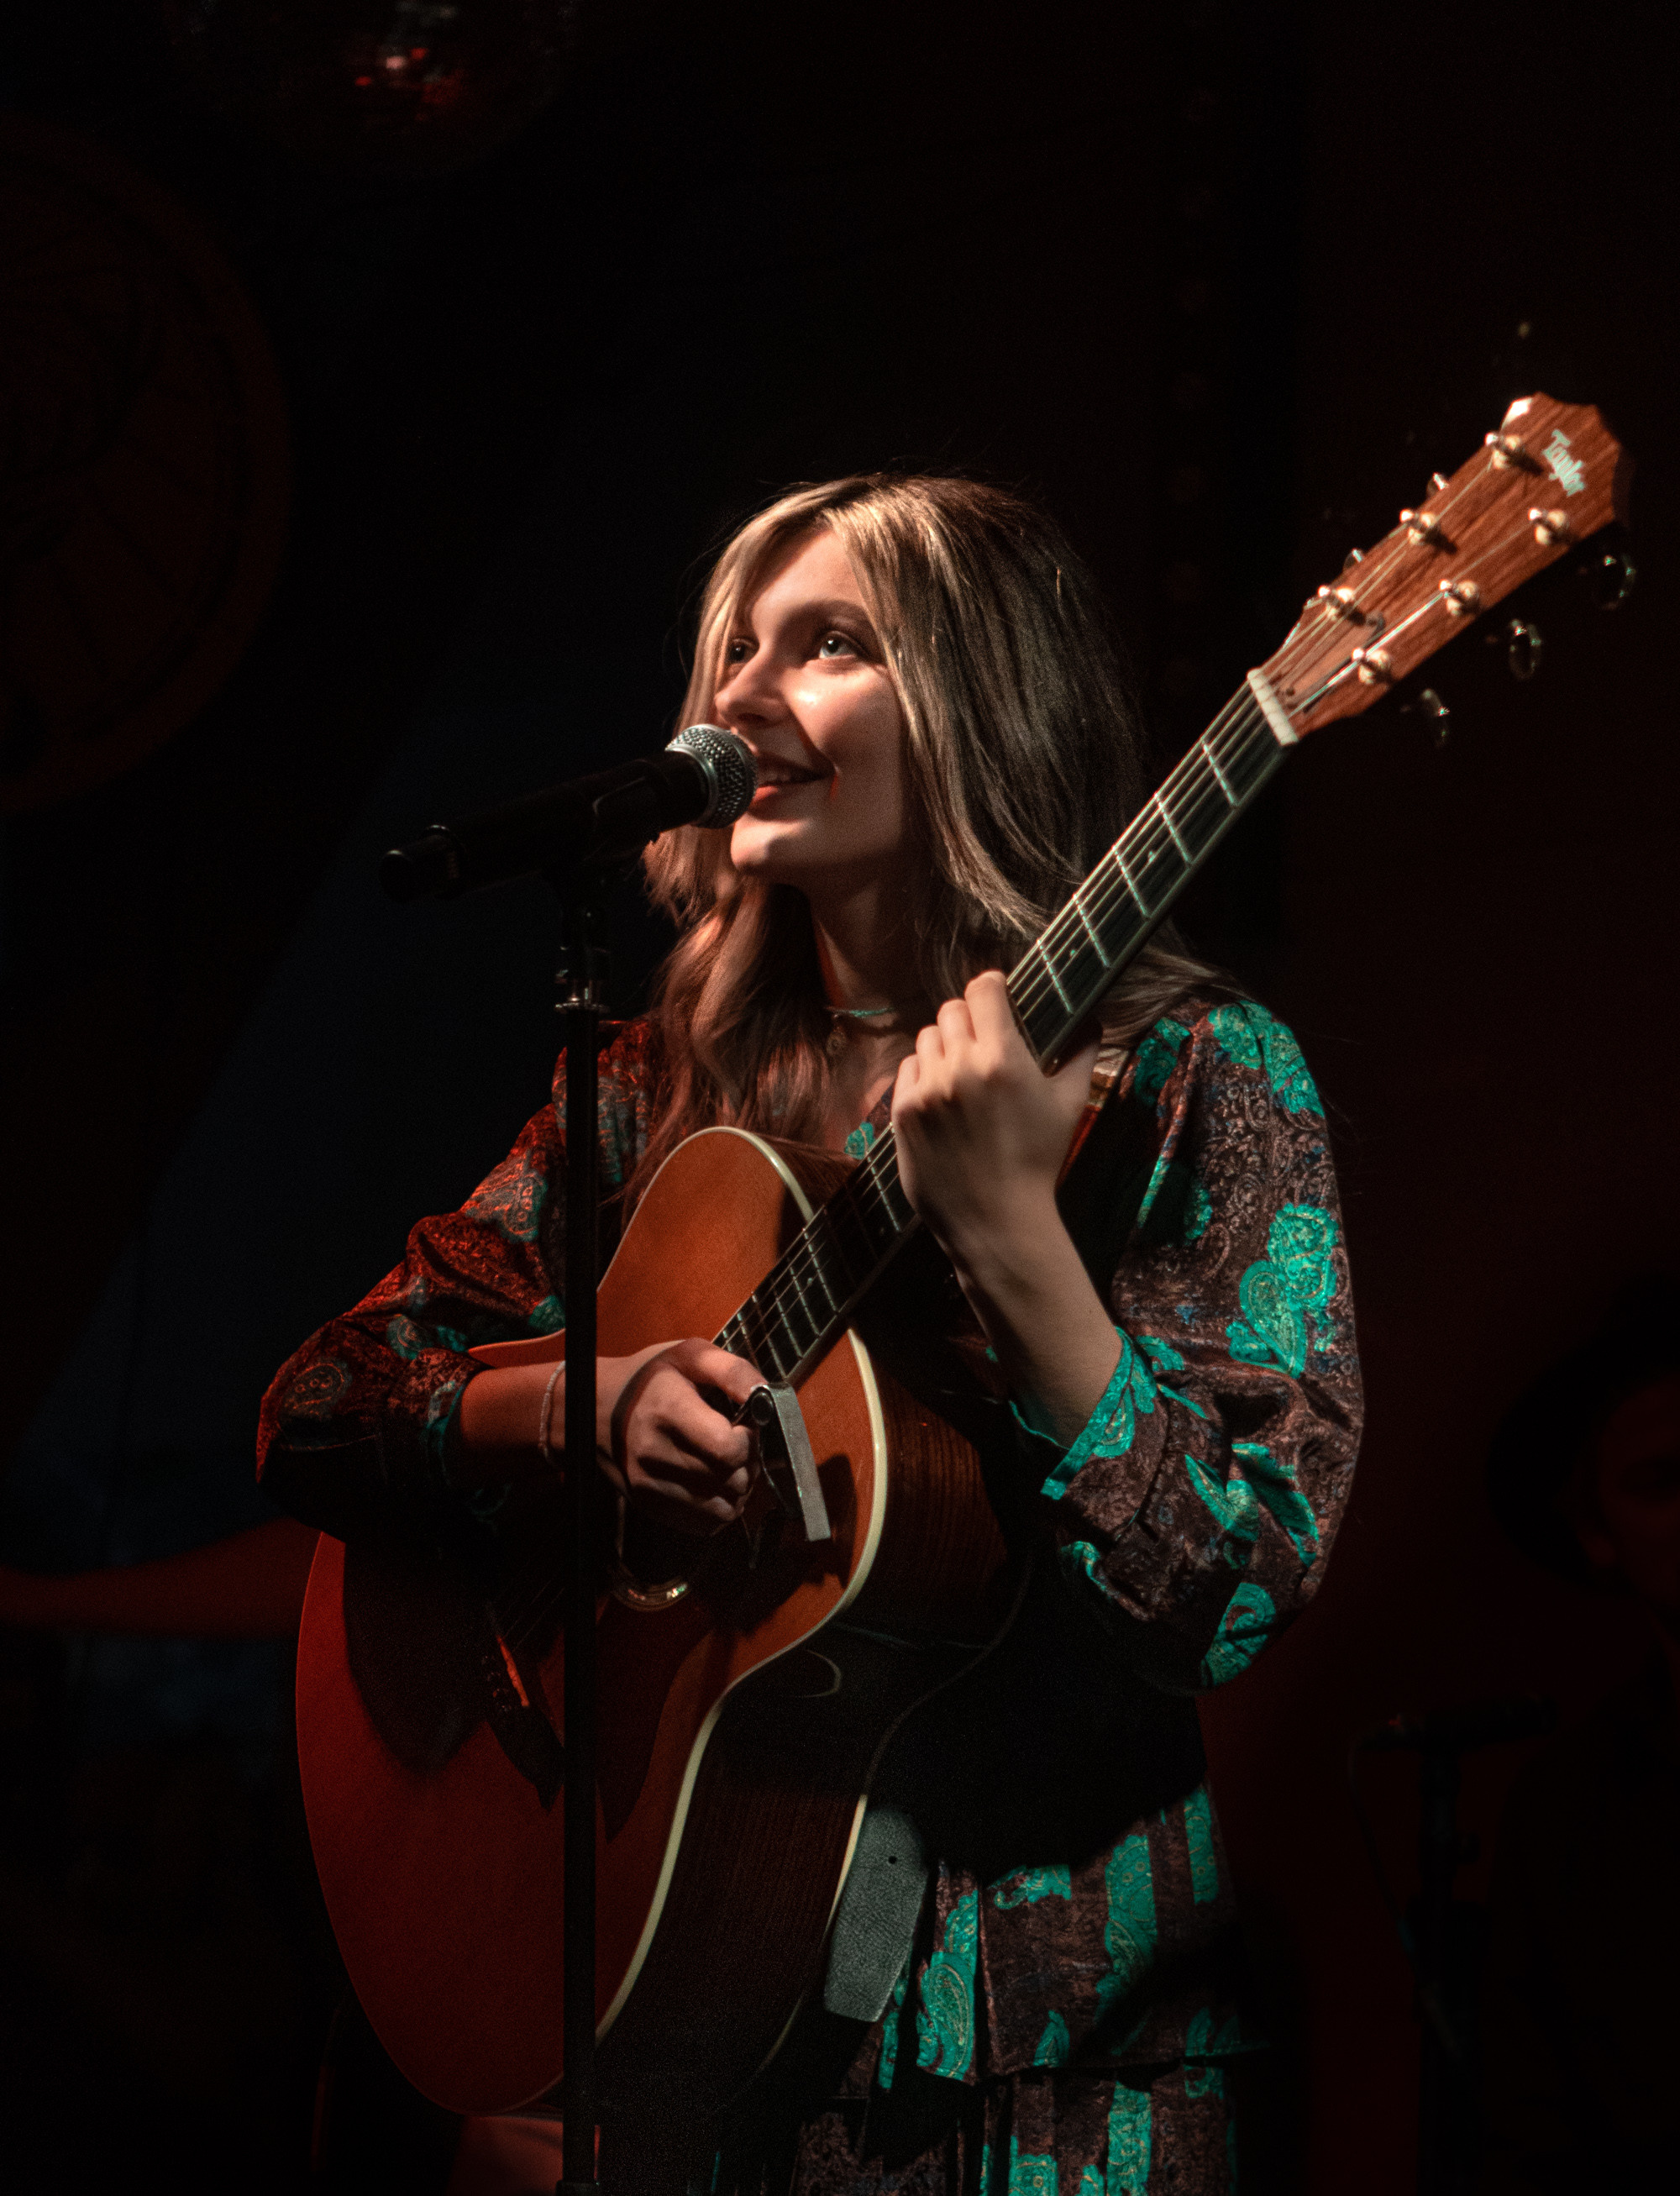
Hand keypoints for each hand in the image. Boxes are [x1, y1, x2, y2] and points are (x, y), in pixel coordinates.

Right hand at [597, 1339, 764, 1536]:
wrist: (592, 1409)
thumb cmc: (648, 1378)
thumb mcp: (689, 1355)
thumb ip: (732, 1371)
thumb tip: (766, 1395)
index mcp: (668, 1410)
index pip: (728, 1449)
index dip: (748, 1440)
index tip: (742, 1427)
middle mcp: (655, 1453)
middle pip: (730, 1480)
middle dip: (747, 1464)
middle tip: (737, 1445)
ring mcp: (649, 1485)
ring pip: (723, 1509)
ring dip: (736, 1490)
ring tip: (726, 1465)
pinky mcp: (648, 1506)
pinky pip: (704, 1525)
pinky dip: (718, 1508)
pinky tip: (712, 1483)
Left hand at [891, 971, 1098, 1276]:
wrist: (996, 1220)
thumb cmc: (1039, 1162)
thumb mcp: (1069, 1106)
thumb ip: (1081, 1055)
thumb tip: (1094, 1022)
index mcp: (1002, 1058)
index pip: (983, 989)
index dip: (991, 988)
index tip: (996, 996)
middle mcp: (959, 1067)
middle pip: (951, 1010)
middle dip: (969, 1019)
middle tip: (982, 1041)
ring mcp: (926, 1090)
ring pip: (926, 1038)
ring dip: (944, 1046)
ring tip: (962, 1073)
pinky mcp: (902, 1112)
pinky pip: (907, 1069)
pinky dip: (923, 1074)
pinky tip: (942, 1097)